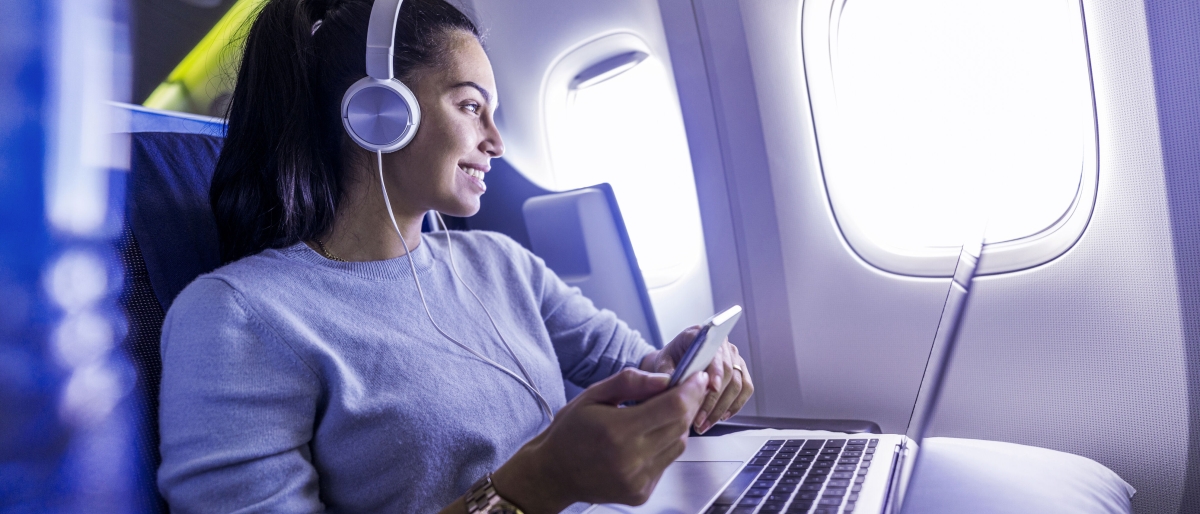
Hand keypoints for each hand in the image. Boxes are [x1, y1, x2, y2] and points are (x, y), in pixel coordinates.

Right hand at [491, 368, 709, 511]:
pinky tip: (643, 441)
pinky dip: (664, 446)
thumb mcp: (592, 395)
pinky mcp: (641, 493)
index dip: (691, 389)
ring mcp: (637, 480)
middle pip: (681, 425)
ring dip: (675, 426)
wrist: (553, 473)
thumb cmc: (569, 432)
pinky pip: (667, 463)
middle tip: (684, 390)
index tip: (697, 377)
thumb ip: (630, 382)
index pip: (673, 407)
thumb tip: (665, 378)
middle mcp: (631, 459)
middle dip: (688, 403)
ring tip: (654, 417)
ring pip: (679, 444)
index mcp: (617, 431)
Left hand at [641, 326, 754, 433]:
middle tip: (699, 419)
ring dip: (722, 407)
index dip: (715, 370)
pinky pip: (746, 388)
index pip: (714, 351)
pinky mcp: (740, 370)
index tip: (712, 387)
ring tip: (705, 423)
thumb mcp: (661, 364)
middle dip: (714, 400)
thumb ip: (666, 373)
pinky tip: (721, 416)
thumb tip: (672, 385)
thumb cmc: (668, 362)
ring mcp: (733, 357)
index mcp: (701, 334)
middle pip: (727, 371)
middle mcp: (721, 344)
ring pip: (737, 384)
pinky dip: (735, 405)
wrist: (674, 363)